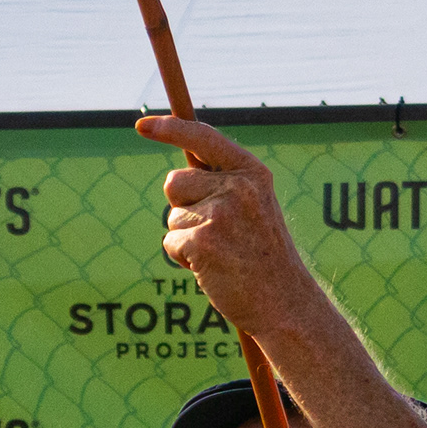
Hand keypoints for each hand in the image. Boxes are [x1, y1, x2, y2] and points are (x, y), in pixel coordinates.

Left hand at [138, 113, 329, 346]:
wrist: (284, 302)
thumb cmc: (262, 255)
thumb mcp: (254, 206)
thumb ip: (223, 184)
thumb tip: (176, 175)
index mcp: (252, 173)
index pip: (203, 137)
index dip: (169, 128)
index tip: (142, 125)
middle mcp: (237, 187)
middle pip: (174, 182)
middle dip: (183, 206)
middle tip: (218, 231)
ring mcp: (220, 214)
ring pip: (172, 216)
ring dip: (186, 237)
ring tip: (221, 252)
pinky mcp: (202, 242)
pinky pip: (170, 242)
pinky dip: (183, 258)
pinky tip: (212, 268)